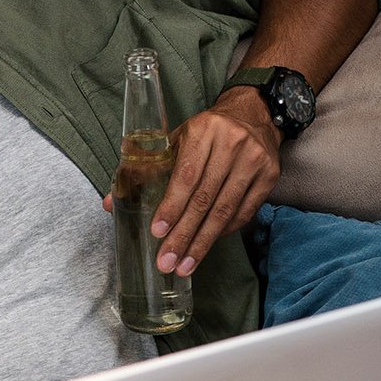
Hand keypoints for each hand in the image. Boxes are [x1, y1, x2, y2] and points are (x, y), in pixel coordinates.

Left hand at [103, 88, 279, 276]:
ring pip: (225, 210)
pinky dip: (224, 232)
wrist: (252, 115)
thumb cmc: (205, 132)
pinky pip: (244, 212)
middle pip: (205, 198)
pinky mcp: (269, 176)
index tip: (158, 232)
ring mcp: (254, 161)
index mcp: (202, 131)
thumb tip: (111, 202)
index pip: (185, 176)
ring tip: (185, 265)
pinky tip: (206, 245)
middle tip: (168, 262)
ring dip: (203, 242)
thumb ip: (142, 169)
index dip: (172, 206)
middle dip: (184, 234)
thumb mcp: (174, 141)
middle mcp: (231, 144)